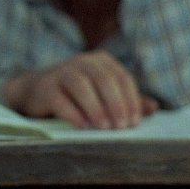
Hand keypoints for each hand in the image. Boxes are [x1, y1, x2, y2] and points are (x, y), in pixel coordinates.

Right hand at [3, 50, 158, 128]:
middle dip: (115, 104)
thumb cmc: (76, 95)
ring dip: (95, 107)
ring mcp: (61, 71)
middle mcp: (81, 61)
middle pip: (103, 79)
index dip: (131, 100)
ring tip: (103, 127)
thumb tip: (153, 108)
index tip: (134, 122)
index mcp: (100, 61)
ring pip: (81, 85)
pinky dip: (73, 113)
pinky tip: (83, 126)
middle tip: (121, 127)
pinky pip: (60, 99)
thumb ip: (127, 100)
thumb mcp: (103, 94)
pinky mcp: (45, 87)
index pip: (122, 77)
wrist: (36, 92)